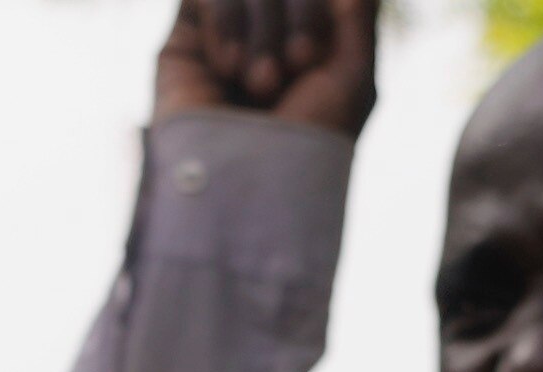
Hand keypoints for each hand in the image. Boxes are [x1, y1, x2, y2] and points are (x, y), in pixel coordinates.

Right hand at [155, 0, 379, 136]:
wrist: (245, 183)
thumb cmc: (304, 143)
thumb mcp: (352, 78)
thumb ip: (356, 17)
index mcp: (311, 44)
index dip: (313, 9)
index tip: (309, 60)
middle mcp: (270, 37)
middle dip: (297, 14)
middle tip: (294, 67)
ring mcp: (227, 37)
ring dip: (263, 30)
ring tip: (259, 85)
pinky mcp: (185, 42)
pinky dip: (225, 24)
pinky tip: (227, 70)